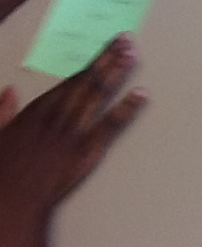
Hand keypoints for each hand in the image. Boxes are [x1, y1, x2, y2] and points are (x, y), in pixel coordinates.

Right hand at [0, 35, 146, 224]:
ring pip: (97, 97)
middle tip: (128, 41)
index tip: (108, 47)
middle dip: (108, 60)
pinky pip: (109, 127)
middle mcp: (55, 118)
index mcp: (35, 113)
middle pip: (87, 82)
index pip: (70, 81)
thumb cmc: (2, 174)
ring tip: (133, 55)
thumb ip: (2, 112)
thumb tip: (9, 91)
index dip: (92, 63)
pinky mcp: (83, 153)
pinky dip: (126, 109)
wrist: (9, 205)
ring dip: (117, 74)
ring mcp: (71, 134)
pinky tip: (141, 95)